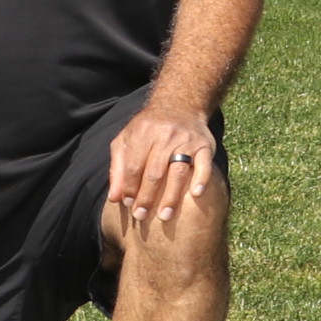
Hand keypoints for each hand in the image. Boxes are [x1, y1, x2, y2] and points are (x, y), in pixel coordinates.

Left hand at [109, 106, 216, 225]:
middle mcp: (165, 136)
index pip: (134, 166)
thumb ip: (118, 168)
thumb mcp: (126, 140)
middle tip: (141, 216)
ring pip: (178, 172)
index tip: (128, 205)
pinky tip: (196, 195)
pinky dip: (201, 179)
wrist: (179, 104)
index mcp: (142, 133)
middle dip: (147, 197)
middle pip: (155, 172)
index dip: (130, 187)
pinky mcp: (205, 145)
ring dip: (171, 196)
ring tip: (165, 216)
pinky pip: (204, 164)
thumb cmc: (147, 127)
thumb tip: (114, 198)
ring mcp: (186, 140)